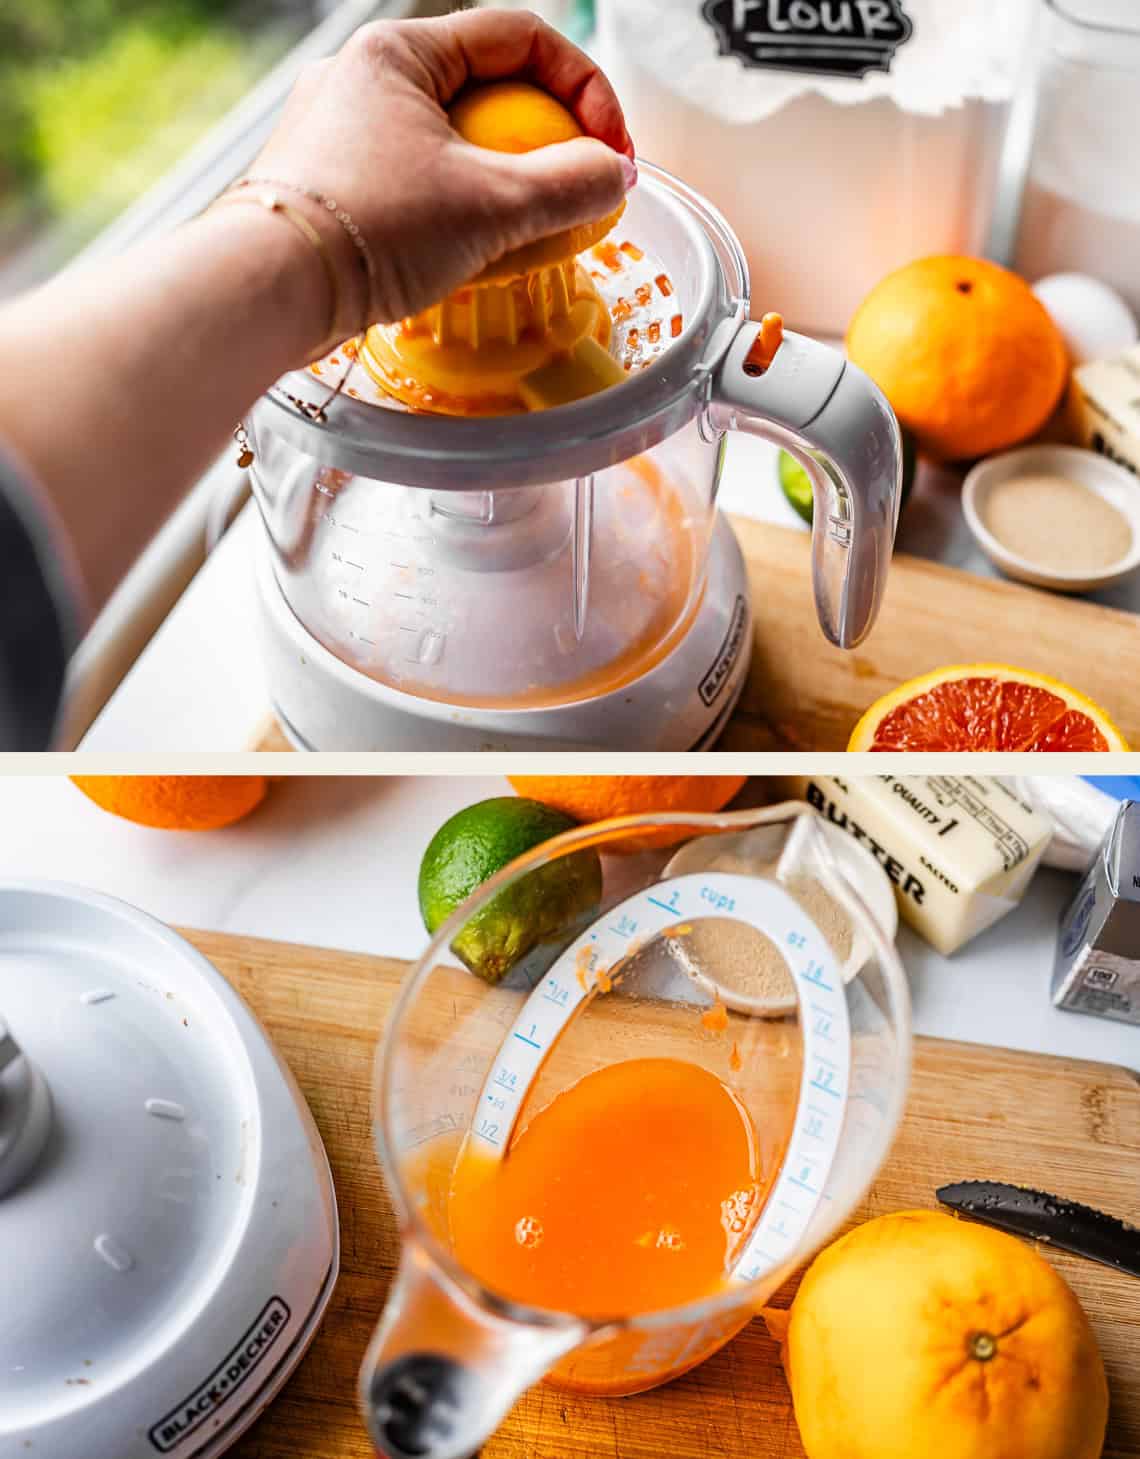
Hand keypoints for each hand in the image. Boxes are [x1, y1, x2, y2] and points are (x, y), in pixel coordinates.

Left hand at [248, 8, 635, 333]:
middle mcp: (362, 79)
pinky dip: (457, 211)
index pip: (520, 38)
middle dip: (543, 141)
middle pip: (486, 91)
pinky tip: (472, 255)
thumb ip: (571, 185)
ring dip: (503, 182)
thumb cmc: (366, 231)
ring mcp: (341, 135)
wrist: (269, 293)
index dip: (584, 89)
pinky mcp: (332, 188)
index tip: (608, 150)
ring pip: (450, 143)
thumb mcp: (494, 205)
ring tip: (527, 232)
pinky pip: (416, 184)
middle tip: (574, 192)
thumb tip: (613, 178)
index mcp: (398, 51)